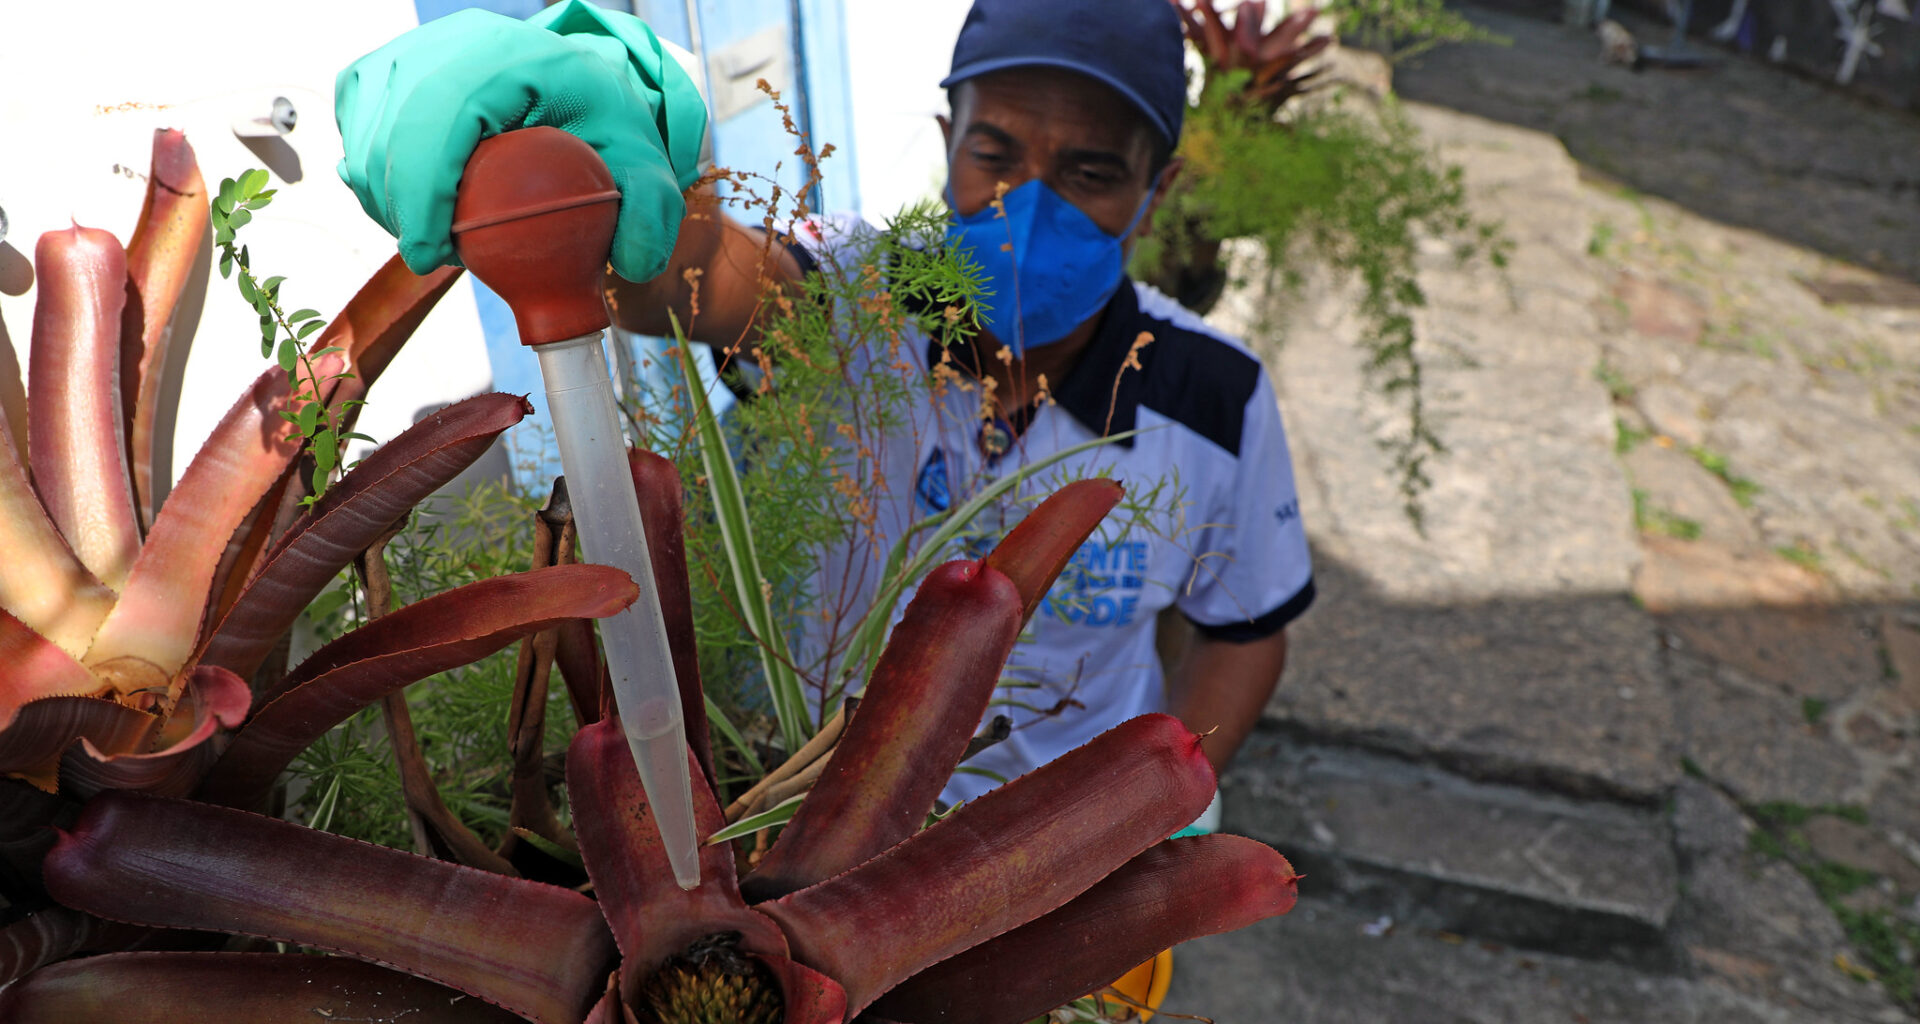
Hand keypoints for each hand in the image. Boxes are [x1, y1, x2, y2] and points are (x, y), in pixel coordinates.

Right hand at [335, 0, 707, 281]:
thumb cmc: (600, 122)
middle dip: (402, 209)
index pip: (440, 114)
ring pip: (363, 140)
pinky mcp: (378, 77)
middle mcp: (444, 44)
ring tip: (445, 233)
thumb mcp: (641, 161)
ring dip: (390, 203)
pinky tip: (422, 209)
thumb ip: (651, 211)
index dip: (423, 189)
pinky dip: (378, 185)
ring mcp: (404, 55)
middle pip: (391, 131)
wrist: (566, 86)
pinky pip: (355, 140)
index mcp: (505, 54)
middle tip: (442, 258)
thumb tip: (633, 266)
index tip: (432, 256)